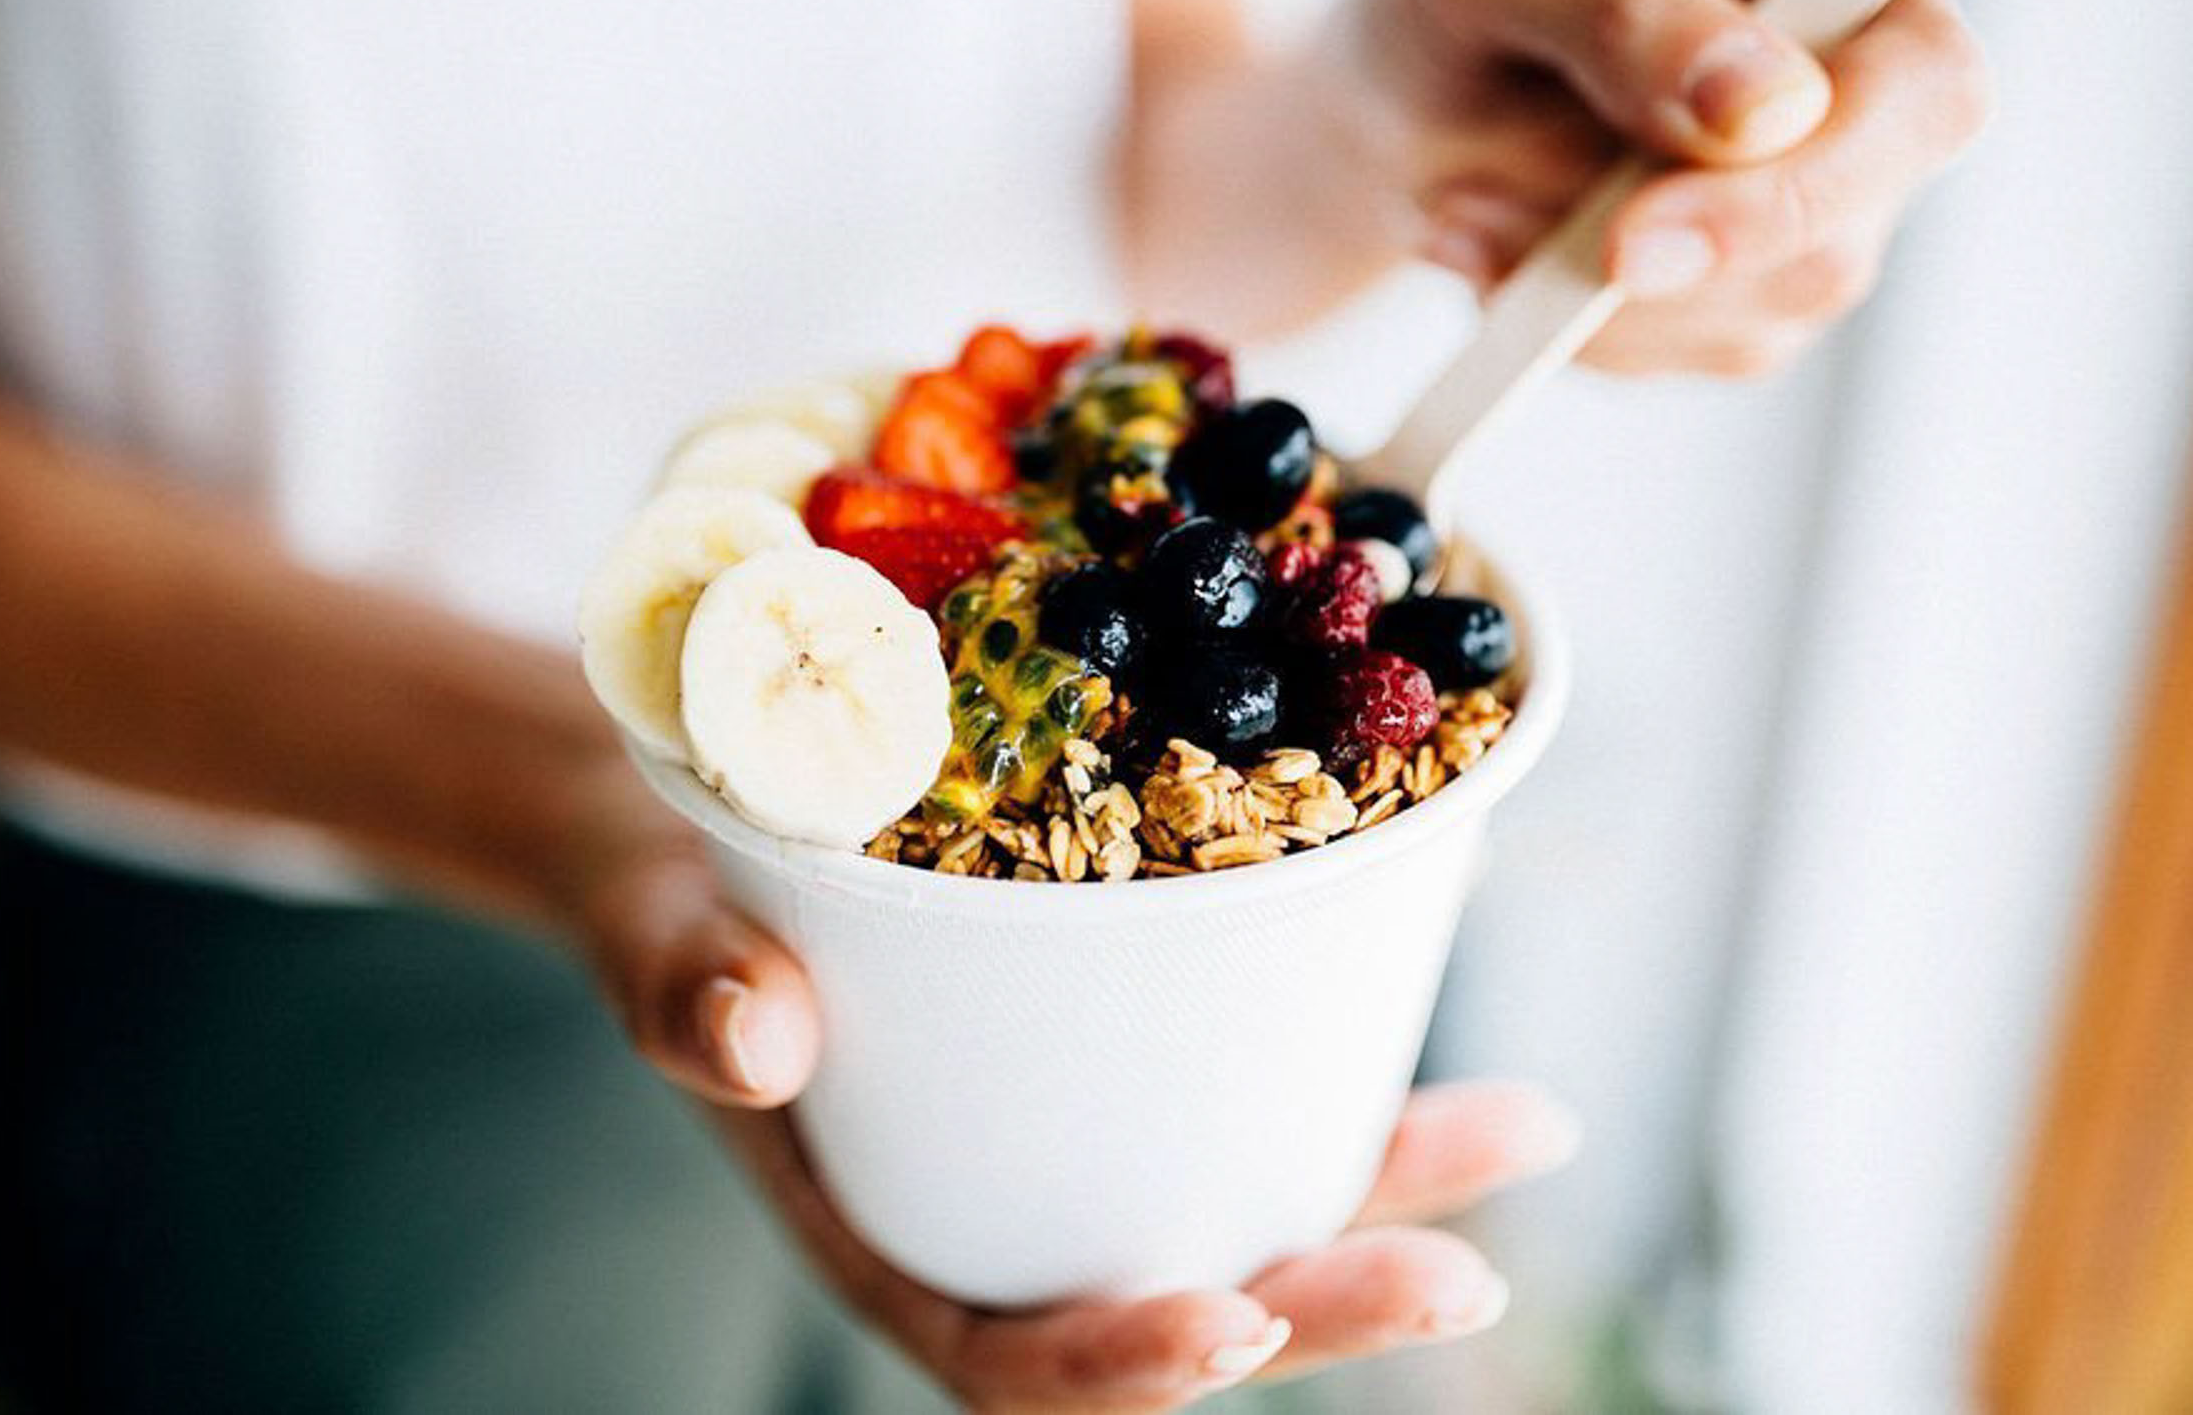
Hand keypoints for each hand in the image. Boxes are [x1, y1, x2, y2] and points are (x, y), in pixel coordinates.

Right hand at [563, 772, 1579, 1410]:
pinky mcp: (1127, 1052)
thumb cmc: (680, 908)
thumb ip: (689, 996)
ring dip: (1387, 1182)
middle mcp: (1013, 1214)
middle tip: (1461, 1280)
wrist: (714, 831)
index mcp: (897, 1238)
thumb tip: (752, 1040)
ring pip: (1242, 1196)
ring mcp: (1081, 1141)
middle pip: (1180, 1297)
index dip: (1127, 1365)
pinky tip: (1443, 964)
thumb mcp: (665, 939)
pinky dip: (1349, 1047)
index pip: (1014, 1357)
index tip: (1236, 1320)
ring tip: (1527, 1129)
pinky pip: (1248, 1078)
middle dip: (1327, 1298)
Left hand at [1340, 0, 1992, 374]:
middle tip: (1477, 210)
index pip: (1926, 87)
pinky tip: (1483, 246)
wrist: (1390, 110)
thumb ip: (1622, 9)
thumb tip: (1767, 106)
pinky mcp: (1736, 310)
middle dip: (1659, 259)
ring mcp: (1808, 219)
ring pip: (1745, 316)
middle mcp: (1853, 94)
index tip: (1647, 223)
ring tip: (1456, 197)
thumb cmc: (1459, 7)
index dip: (1821, 171)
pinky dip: (1552, 320)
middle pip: (1838, 238)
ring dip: (1572, 282)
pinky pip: (1662, 356)